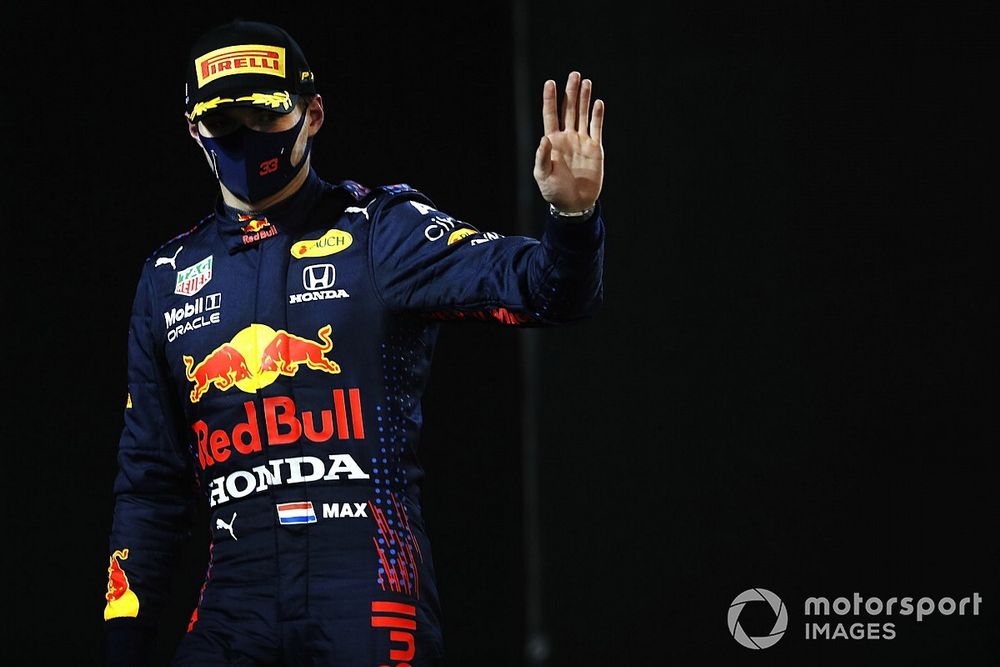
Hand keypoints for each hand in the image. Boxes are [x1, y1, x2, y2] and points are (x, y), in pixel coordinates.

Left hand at [533, 71, 604, 212]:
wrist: (574, 204)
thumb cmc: (554, 191)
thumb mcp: (542, 175)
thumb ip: (542, 157)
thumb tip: (544, 138)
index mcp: (552, 141)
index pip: (550, 115)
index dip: (550, 99)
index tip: (550, 83)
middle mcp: (567, 137)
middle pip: (569, 109)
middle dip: (570, 92)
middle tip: (574, 74)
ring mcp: (581, 141)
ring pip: (583, 115)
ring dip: (584, 98)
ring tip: (586, 82)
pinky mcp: (594, 148)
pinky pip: (596, 128)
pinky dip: (597, 116)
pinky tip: (598, 102)